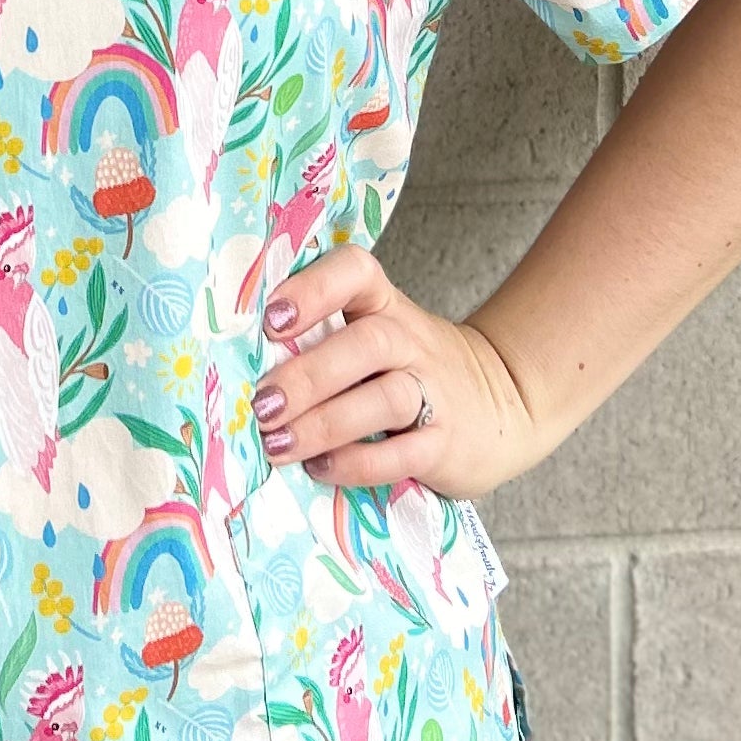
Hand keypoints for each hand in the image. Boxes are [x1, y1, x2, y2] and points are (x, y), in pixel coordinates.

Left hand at [254, 245, 544, 498]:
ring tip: (278, 444)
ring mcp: (433, 391)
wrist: (505, 404)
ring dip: (324, 423)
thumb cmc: (409, 370)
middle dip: (307, 375)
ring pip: (384, 398)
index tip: (272, 320)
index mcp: (384, 306)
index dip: (314, 289)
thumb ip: (320, 341)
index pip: (357, 272)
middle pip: (366, 343)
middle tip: (261, 405)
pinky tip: (321, 468)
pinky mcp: (446, 444)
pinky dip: (358, 463)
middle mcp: (410, 341)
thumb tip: (236, 367)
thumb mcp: (376, 338)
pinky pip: (403, 453)